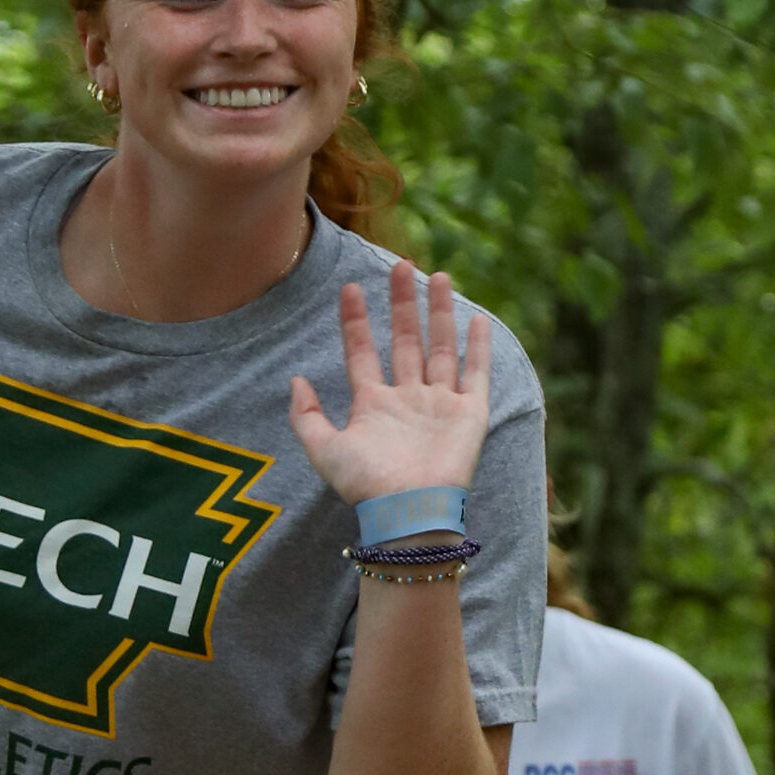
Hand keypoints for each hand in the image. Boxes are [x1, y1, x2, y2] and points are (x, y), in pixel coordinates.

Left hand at [287, 261, 491, 507]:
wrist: (409, 510)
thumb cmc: (366, 485)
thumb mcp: (323, 450)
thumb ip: (304, 416)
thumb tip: (296, 378)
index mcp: (373, 405)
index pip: (362, 353)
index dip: (355, 322)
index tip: (350, 288)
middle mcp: (407, 400)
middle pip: (405, 341)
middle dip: (402, 304)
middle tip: (401, 265)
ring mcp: (439, 405)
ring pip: (440, 348)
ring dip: (439, 313)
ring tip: (438, 276)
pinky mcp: (469, 414)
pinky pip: (476, 374)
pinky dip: (478, 348)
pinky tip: (478, 319)